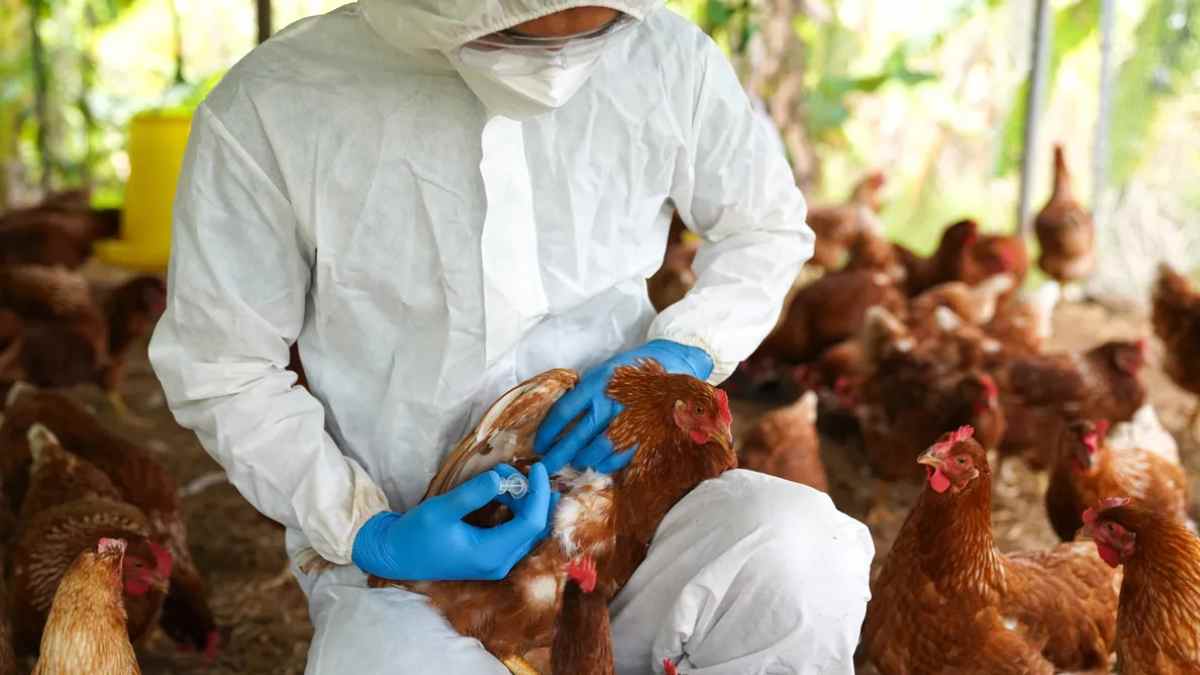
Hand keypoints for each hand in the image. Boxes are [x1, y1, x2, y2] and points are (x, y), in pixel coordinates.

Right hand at [352, 463, 554, 580]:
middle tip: (512, 469)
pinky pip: (516, 532)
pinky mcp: (492, 556)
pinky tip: (503, 492)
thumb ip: (471, 494)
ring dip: (523, 501)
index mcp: (490, 554)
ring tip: (502, 477)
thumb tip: (499, 477)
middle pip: (535, 527)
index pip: (531, 523)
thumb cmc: (415, 534)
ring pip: (528, 529)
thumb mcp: (441, 509)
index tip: (538, 467)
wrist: (396, 556)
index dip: (539, 493)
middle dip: (532, 495)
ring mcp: (497, 562)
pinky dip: (516, 510)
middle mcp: (500, 563)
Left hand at [534, 340, 713, 474]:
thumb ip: (585, 394)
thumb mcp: (605, 373)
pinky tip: (597, 463)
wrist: (675, 365)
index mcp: (597, 383)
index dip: (548, 432)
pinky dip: (605, 463)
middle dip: (558, 455)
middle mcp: (611, 402)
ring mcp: (629, 420)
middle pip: (577, 437)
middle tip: (545, 466)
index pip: (564, 412)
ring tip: (574, 462)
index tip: (539, 444)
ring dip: (582, 460)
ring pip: (597, 451)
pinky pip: (619, 456)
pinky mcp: (645, 433)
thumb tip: (560, 422)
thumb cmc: (633, 371)